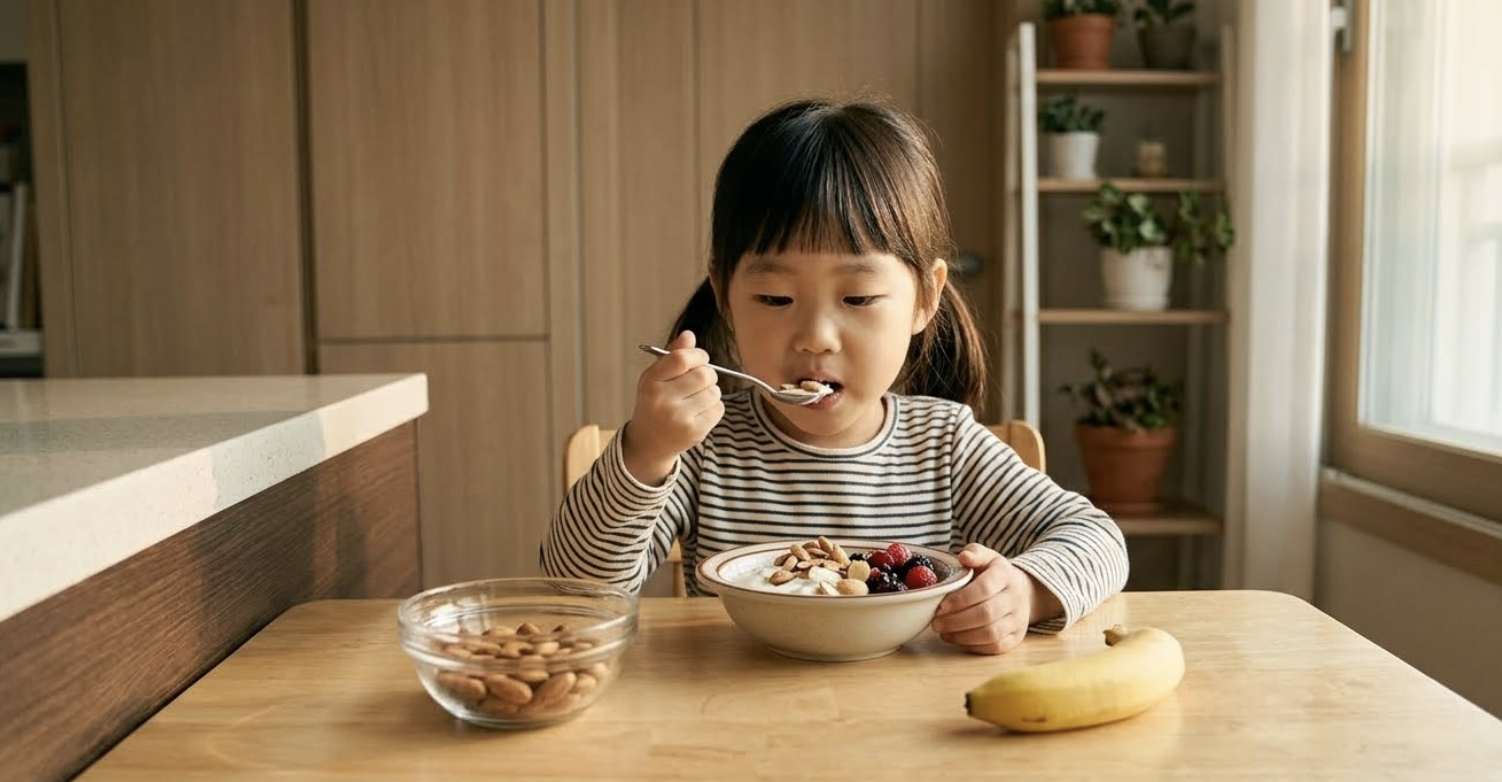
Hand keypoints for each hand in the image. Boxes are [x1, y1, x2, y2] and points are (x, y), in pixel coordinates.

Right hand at [621, 330, 723, 484]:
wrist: (649, 442)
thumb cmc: (655, 403)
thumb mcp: (656, 377)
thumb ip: (673, 355)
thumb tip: (689, 335)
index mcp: (650, 382)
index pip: (682, 359)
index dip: (698, 355)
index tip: (700, 358)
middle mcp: (662, 400)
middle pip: (703, 374)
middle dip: (708, 374)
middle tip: (700, 380)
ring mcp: (679, 418)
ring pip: (714, 392)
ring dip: (711, 391)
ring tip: (697, 398)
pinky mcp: (694, 432)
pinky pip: (718, 409)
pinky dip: (714, 407)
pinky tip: (700, 412)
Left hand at [931, 544, 1055, 654]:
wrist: (1021, 591)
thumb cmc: (994, 574)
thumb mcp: (986, 557)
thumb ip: (974, 553)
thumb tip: (964, 556)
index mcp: (1005, 575)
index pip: (984, 588)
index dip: (961, 599)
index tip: (941, 605)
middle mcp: (1015, 598)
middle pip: (987, 613)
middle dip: (957, 621)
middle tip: (936, 623)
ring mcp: (1018, 619)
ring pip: (991, 633)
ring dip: (962, 636)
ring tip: (943, 632)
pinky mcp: (1016, 637)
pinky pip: (996, 646)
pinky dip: (973, 646)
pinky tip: (957, 638)